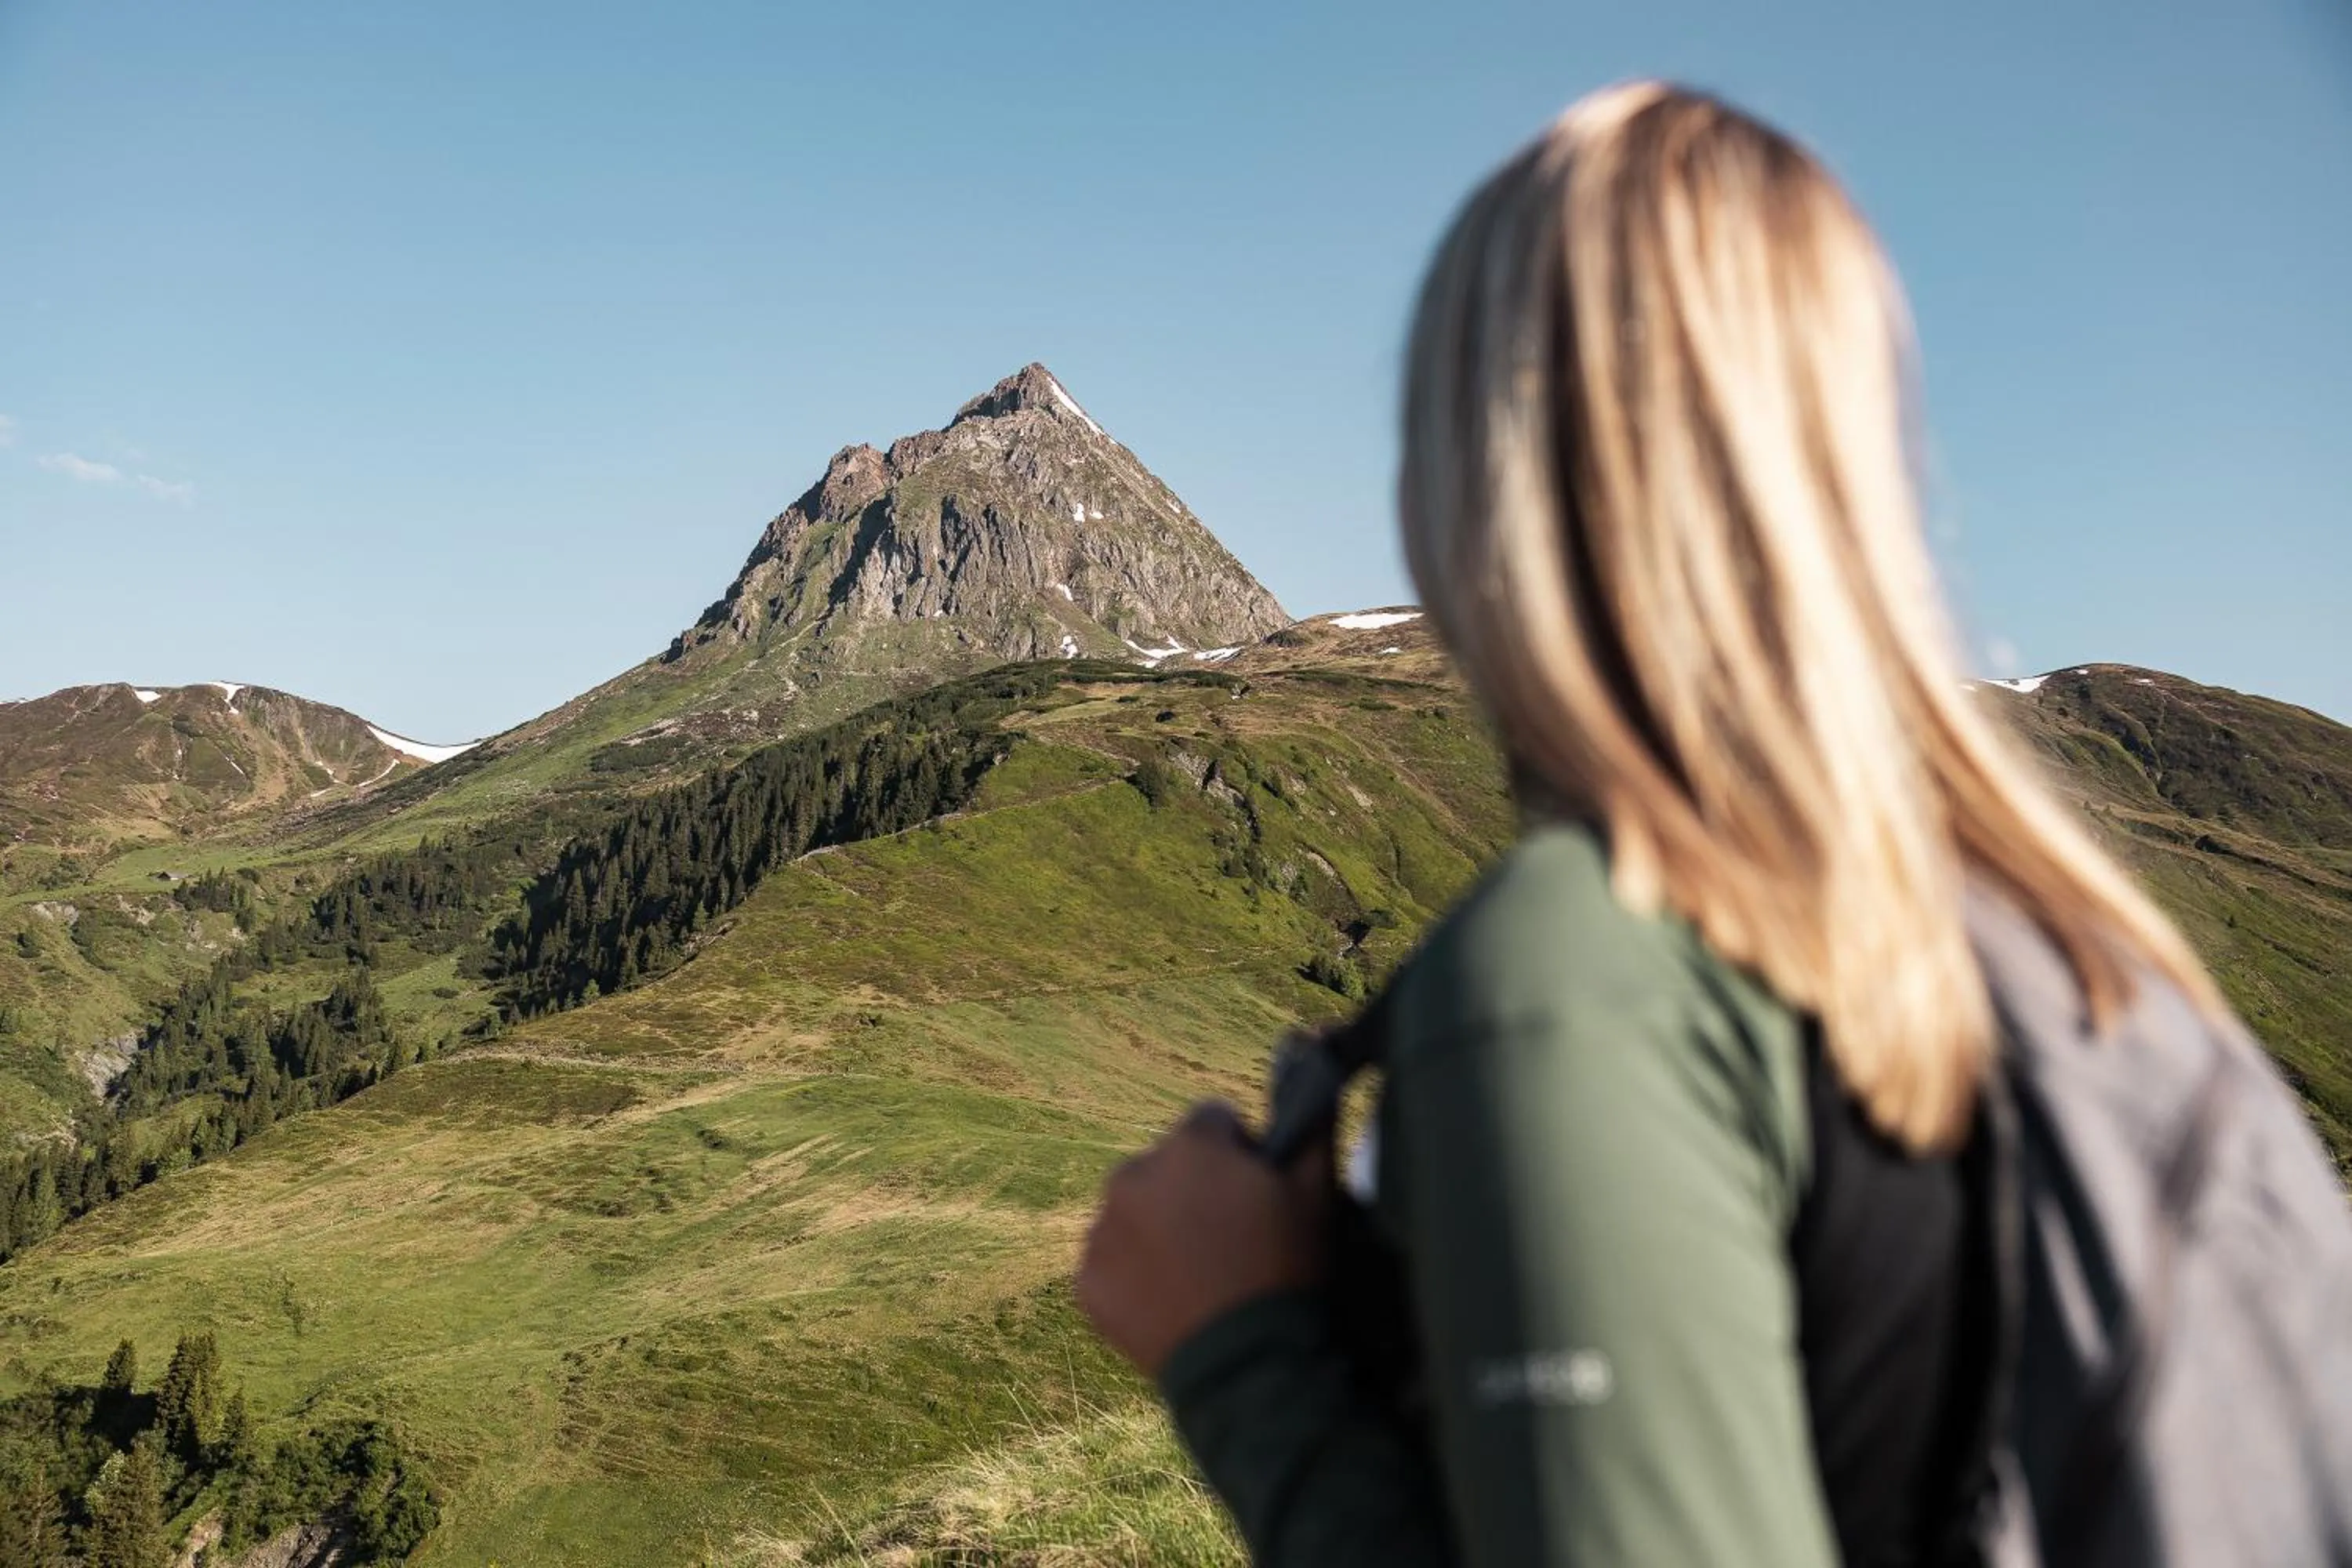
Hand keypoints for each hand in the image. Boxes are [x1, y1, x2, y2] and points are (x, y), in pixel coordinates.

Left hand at [1076, 1101, 1330, 1379]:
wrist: (1248, 1369)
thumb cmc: (1287, 1272)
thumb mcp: (1317, 1190)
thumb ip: (1311, 1112)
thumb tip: (1308, 1044)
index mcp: (1190, 1146)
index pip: (1213, 1122)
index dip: (1240, 1155)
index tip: (1257, 1195)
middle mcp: (1133, 1175)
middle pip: (1168, 1166)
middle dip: (1194, 1190)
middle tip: (1230, 1242)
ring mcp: (1103, 1230)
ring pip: (1135, 1211)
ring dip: (1160, 1229)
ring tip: (1200, 1276)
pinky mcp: (1087, 1281)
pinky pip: (1110, 1261)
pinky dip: (1133, 1274)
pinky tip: (1170, 1301)